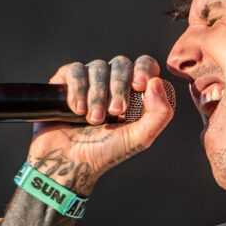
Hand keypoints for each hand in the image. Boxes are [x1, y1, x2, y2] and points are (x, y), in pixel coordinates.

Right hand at [27, 55, 175, 195]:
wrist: (71, 162)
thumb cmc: (105, 151)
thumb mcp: (140, 138)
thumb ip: (160, 114)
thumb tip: (157, 82)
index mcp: (134, 92)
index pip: (145, 65)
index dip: (143, 69)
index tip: (139, 85)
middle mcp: (112, 82)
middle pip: (121, 64)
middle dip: (118, 87)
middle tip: (114, 112)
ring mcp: (89, 81)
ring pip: (98, 67)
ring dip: (97, 94)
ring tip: (93, 119)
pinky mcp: (66, 82)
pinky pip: (75, 70)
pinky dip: (78, 89)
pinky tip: (77, 109)